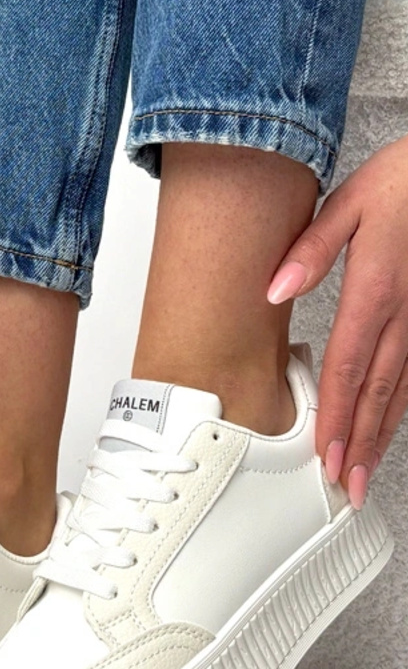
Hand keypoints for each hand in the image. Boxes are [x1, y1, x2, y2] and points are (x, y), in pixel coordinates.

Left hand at [266, 135, 407, 508]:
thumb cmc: (406, 182)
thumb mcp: (349, 202)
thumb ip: (310, 249)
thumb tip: (274, 289)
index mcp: (376, 289)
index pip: (350, 367)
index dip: (338, 417)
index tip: (327, 455)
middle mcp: (406, 313)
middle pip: (379, 391)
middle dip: (361, 443)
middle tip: (347, 486)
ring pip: (404, 388)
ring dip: (384, 433)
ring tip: (367, 471)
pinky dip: (402, 404)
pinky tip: (391, 425)